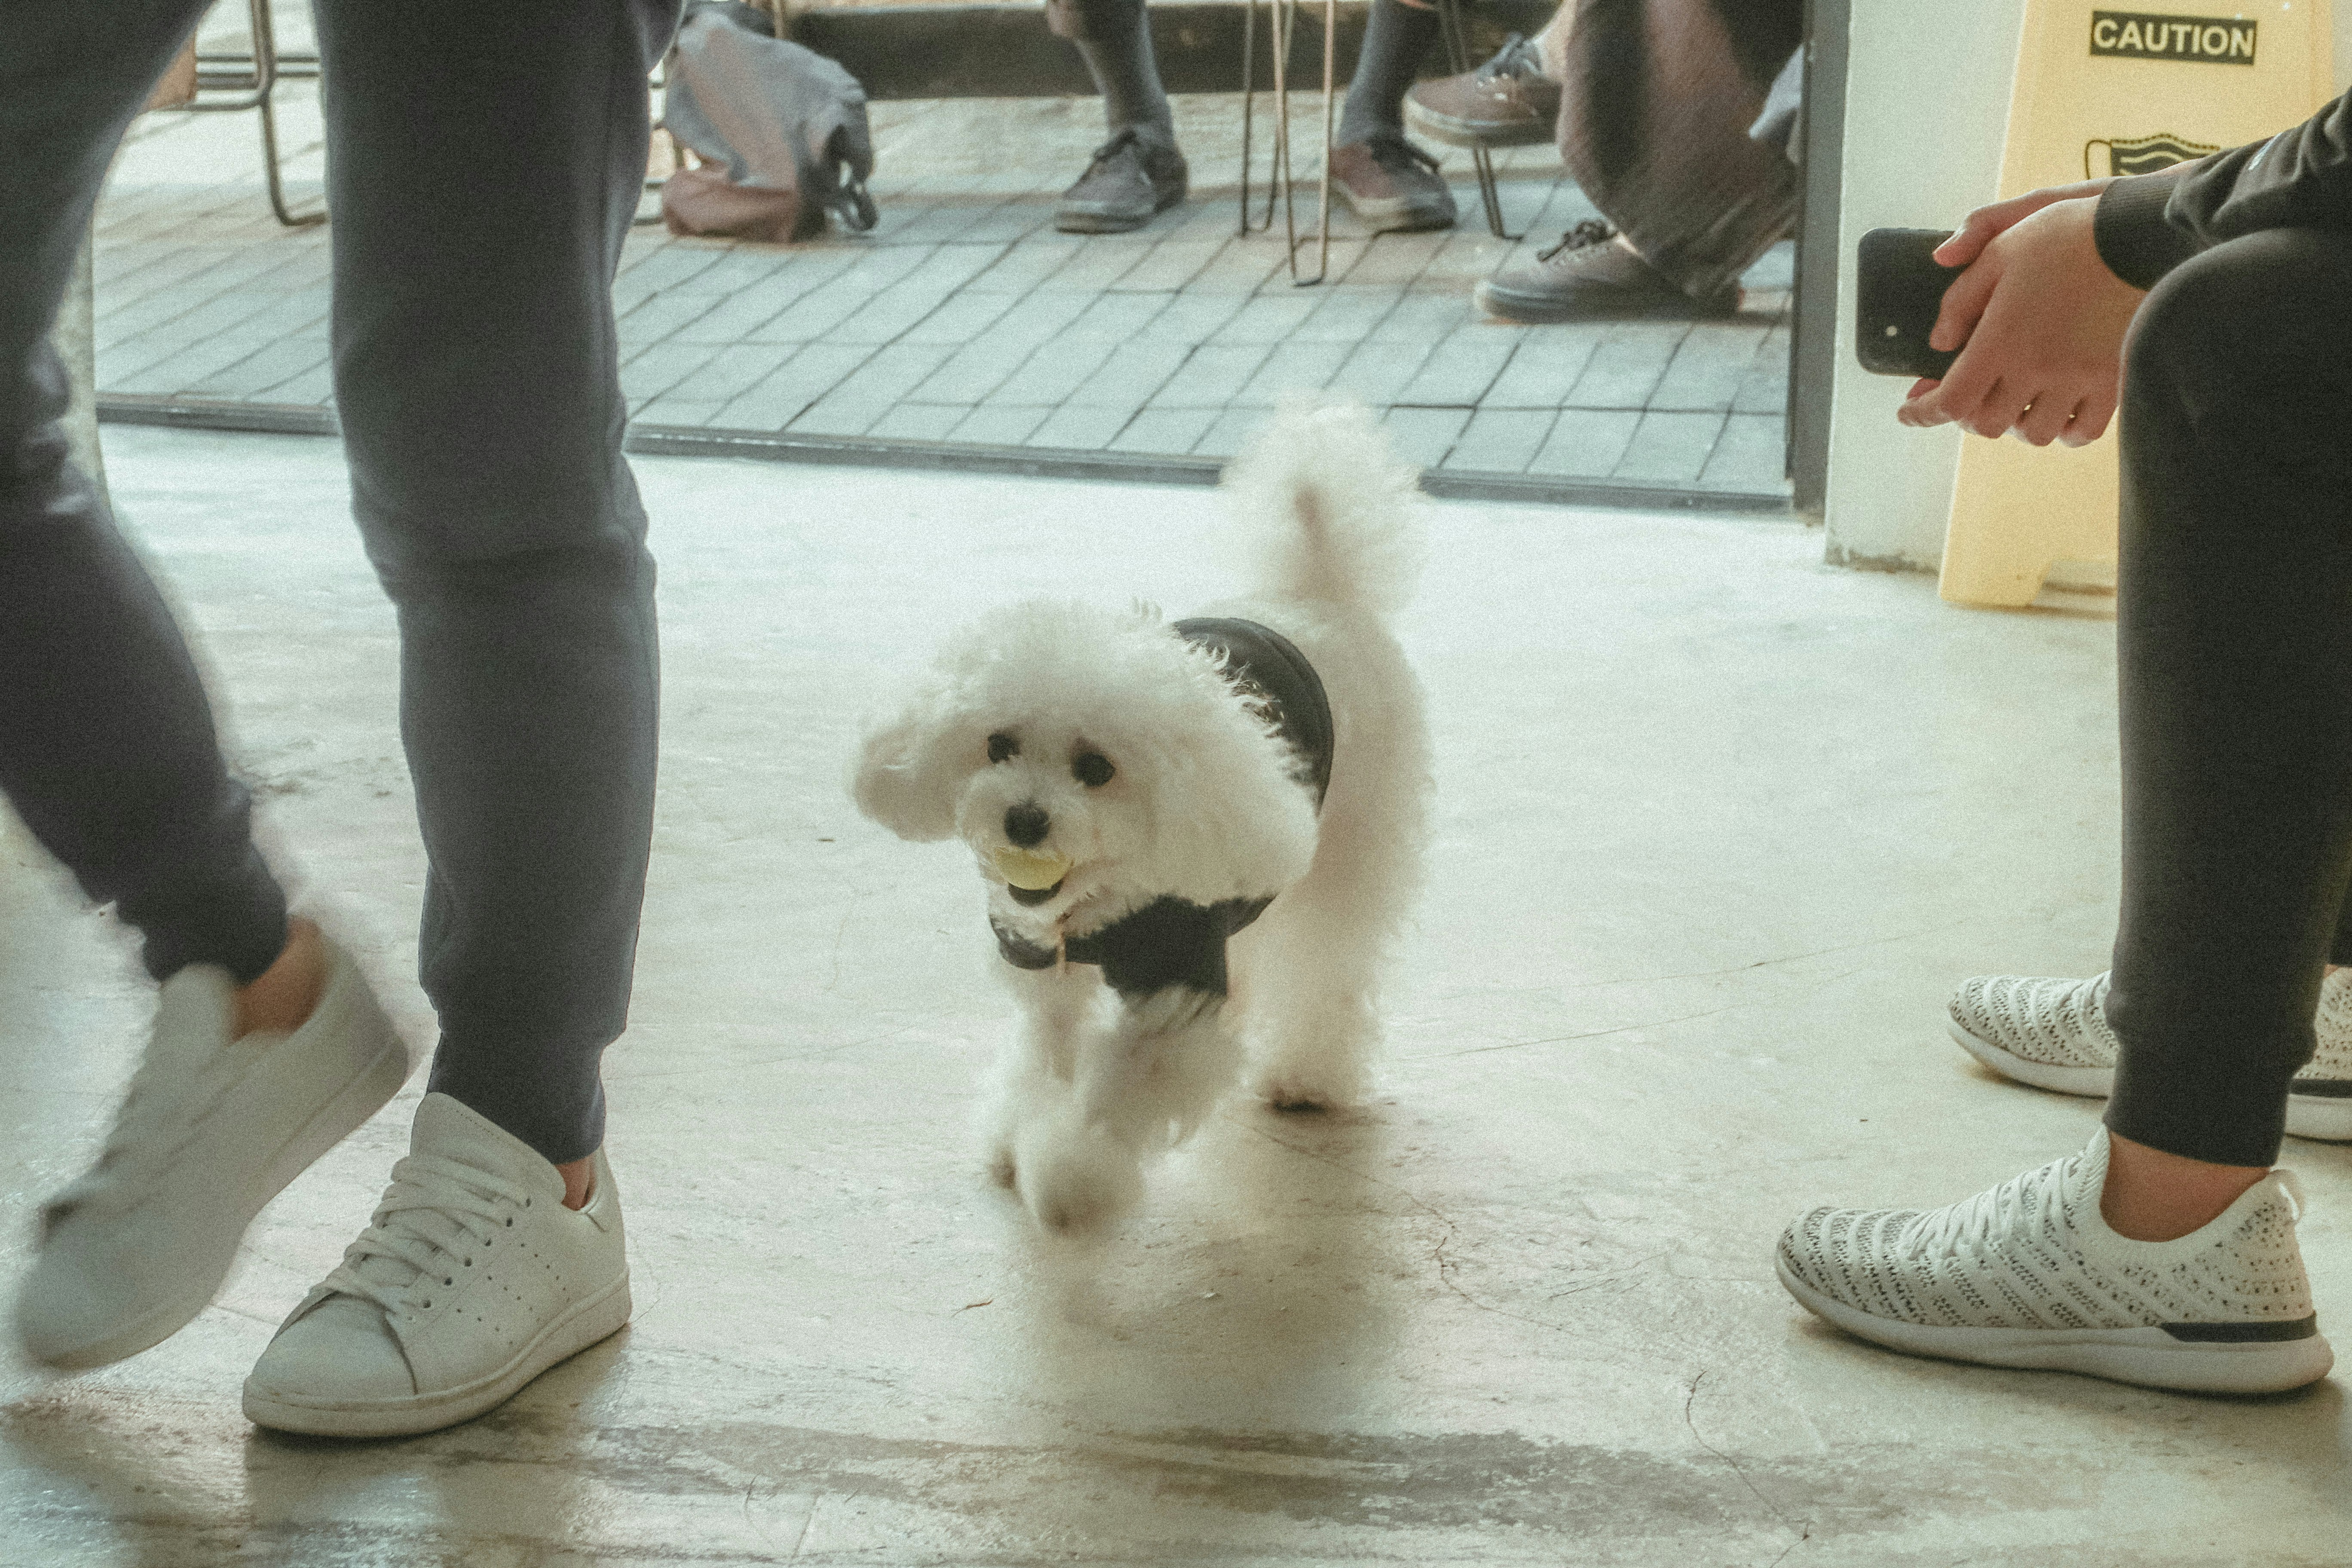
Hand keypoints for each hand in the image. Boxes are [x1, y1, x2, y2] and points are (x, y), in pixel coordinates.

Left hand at [1897, 189, 2146, 445]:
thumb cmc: (2065, 236)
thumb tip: (1941, 342)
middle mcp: (2037, 368)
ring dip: (2015, 423)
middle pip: (1986, 424)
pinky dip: (2063, 430)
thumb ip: (1960, 300)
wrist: (2139, 232)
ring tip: (2015, 399)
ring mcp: (2078, 379)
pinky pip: (2083, 431)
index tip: (1909, 412)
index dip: (1922, 413)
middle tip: (1968, 393)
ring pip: (2033, 434)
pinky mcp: (2115, 381)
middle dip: (1967, 413)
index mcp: (2001, 339)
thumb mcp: (1999, 252)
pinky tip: (2057, 411)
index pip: (1950, 401)